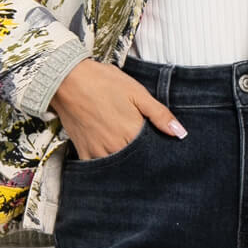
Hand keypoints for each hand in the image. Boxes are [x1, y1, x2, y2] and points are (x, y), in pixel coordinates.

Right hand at [49, 58, 185, 158]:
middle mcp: (116, 147)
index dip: (158, 151)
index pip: (153, 152)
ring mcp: (98, 152)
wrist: (67, 79)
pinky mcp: (84, 152)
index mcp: (133, 133)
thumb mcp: (137, 93)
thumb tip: (180, 133)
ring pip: (119, 167)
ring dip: (126, 163)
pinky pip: (98, 167)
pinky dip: (107, 164)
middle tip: (147, 152)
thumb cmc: (104, 83)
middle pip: (137, 162)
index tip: (162, 149)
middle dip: (143, 160)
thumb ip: (160, 115)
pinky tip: (112, 155)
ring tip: (129, 152)